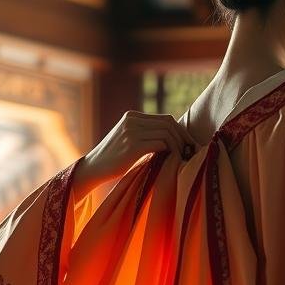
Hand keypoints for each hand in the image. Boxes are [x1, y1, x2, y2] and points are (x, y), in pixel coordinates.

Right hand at [78, 110, 196, 186]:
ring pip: (166, 133)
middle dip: (183, 137)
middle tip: (190, 152)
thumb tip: (172, 139)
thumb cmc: (114, 159)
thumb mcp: (129, 140)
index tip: (189, 144)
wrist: (93, 168)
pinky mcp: (133, 145)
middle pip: (169, 123)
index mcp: (132, 116)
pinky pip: (161, 144)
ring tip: (182, 158)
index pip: (165, 118)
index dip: (181, 131)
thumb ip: (145, 134)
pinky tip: (172, 160)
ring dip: (178, 146)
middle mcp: (132, 120)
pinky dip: (171, 151)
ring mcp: (132, 131)